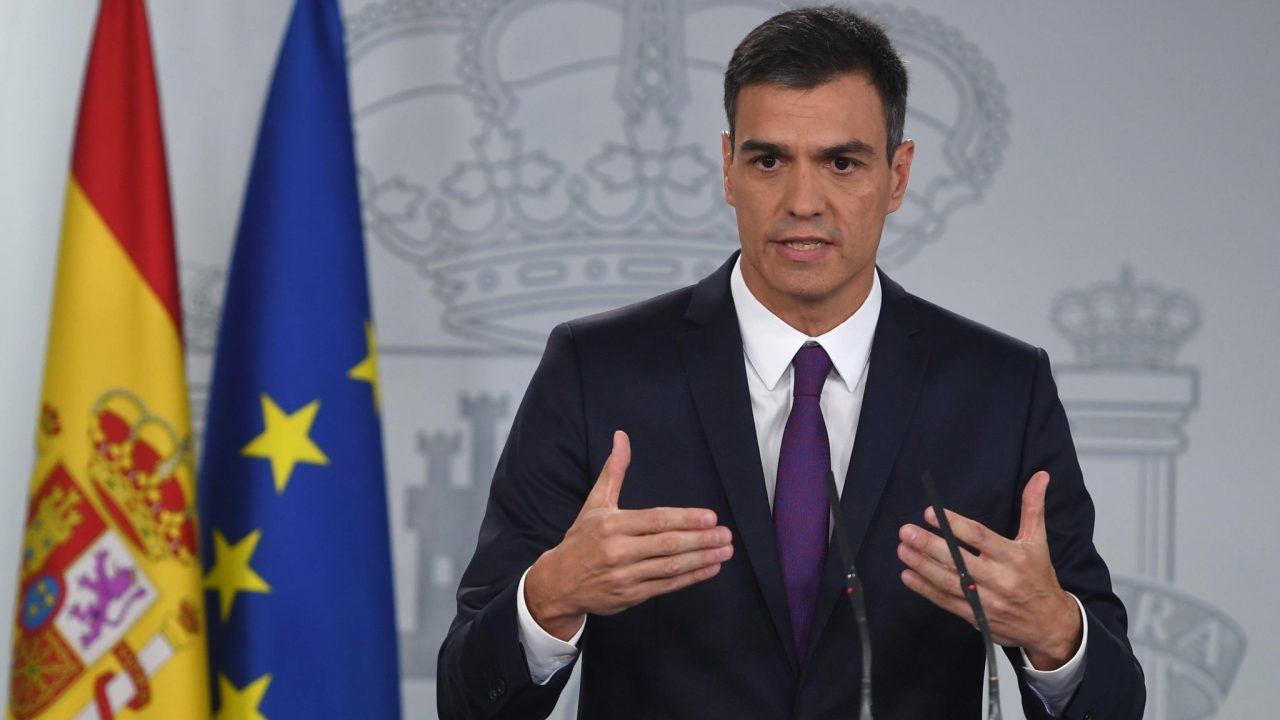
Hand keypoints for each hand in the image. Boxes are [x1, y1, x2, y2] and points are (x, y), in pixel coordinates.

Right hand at [524, 430, 734, 639]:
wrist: (558, 583)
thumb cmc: (582, 539)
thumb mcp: (595, 503)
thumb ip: (614, 471)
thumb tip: (621, 437)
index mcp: (611, 525)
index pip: (656, 520)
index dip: (686, 519)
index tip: (710, 517)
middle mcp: (618, 550)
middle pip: (667, 544)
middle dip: (701, 539)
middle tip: (725, 535)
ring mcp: (625, 575)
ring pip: (670, 567)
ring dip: (701, 559)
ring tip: (724, 551)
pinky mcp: (631, 596)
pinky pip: (666, 586)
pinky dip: (690, 577)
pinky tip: (710, 568)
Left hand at [896, 471, 1081, 669]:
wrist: (1048, 623)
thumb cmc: (1039, 576)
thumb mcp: (1038, 541)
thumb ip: (1033, 508)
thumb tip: (1040, 475)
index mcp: (1014, 557)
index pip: (980, 537)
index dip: (954, 525)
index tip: (931, 513)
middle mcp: (1000, 579)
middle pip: (959, 561)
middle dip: (930, 545)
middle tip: (906, 531)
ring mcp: (986, 601)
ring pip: (949, 582)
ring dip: (922, 566)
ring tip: (902, 549)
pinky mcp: (976, 616)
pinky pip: (947, 602)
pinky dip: (925, 589)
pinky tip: (908, 575)